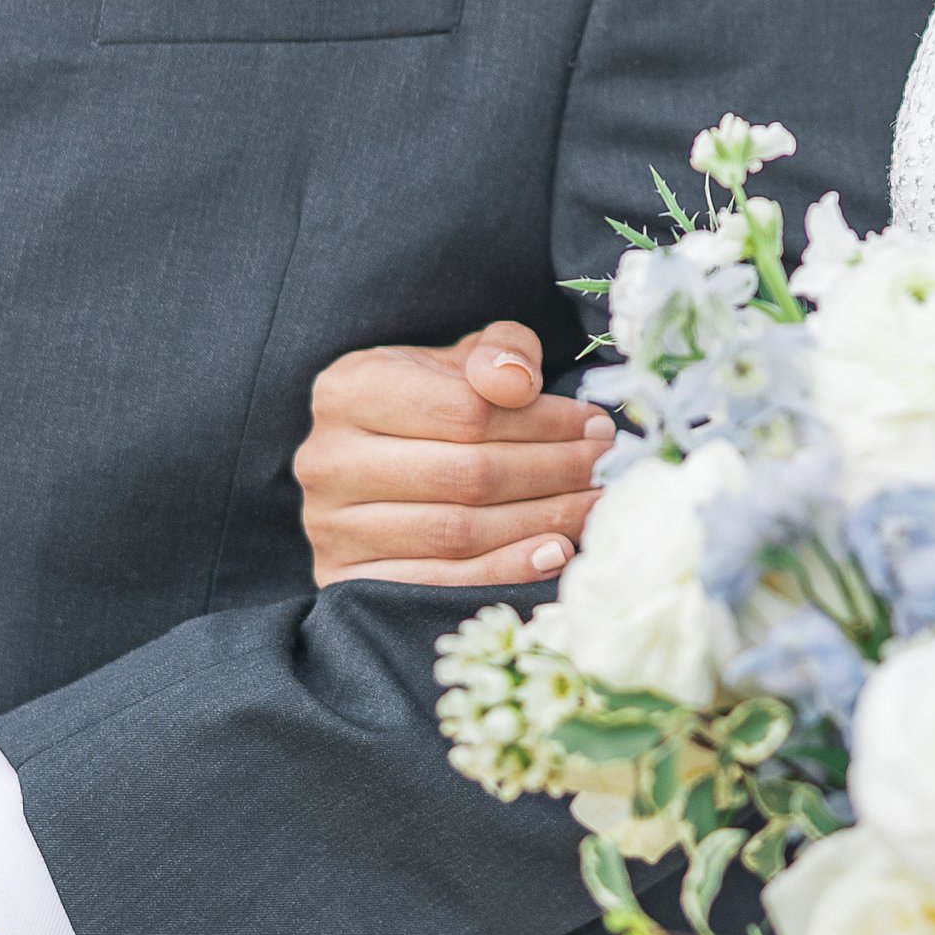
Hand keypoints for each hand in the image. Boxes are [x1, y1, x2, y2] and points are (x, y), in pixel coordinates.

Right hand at [295, 320, 614, 587]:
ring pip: (458, 532)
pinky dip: (503, 571)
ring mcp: (332, 527)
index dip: (542, 421)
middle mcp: (329, 459)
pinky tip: (555, 553)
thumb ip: (498, 351)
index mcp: (349, 390)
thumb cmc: (423, 405)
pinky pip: (438, 583)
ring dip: (541, 521)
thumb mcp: (457, 361)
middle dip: (553, 472)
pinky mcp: (345, 581)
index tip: (595, 426)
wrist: (367, 466)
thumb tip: (519, 380)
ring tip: (594, 506)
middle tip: (605, 469)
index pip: (465, 410)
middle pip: (467, 474)